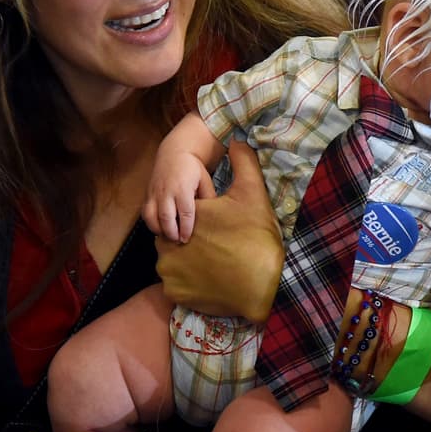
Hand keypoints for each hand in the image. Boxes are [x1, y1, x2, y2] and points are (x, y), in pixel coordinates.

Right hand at [142, 145, 215, 242]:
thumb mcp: (204, 180)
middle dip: (171, 233)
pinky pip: (145, 213)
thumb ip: (208, 197)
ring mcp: (154, 193)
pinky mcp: (147, 195)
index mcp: (183, 187)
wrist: (173, 152)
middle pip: (166, 217)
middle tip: (178, 242)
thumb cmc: (192, 168)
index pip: (185, 212)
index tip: (187, 239)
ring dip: (159, 230)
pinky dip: (151, 224)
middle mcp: (166, 191)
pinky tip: (160, 229)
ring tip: (169, 238)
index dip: (185, 228)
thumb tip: (212, 216)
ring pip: (151, 217)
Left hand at [154, 141, 283, 322]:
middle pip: (175, 237)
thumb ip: (243, 161)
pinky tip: (208, 281)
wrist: (262, 286)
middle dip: (191, 241)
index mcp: (185, 215)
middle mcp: (168, 242)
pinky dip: (188, 284)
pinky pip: (176, 285)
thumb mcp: (253, 194)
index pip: (184, 212)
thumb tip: (238, 138)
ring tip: (213, 265)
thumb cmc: (257, 238)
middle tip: (217, 248)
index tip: (219, 227)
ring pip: (173, 262)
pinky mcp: (172, 294)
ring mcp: (168, 271)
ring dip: (186, 263)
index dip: (203, 219)